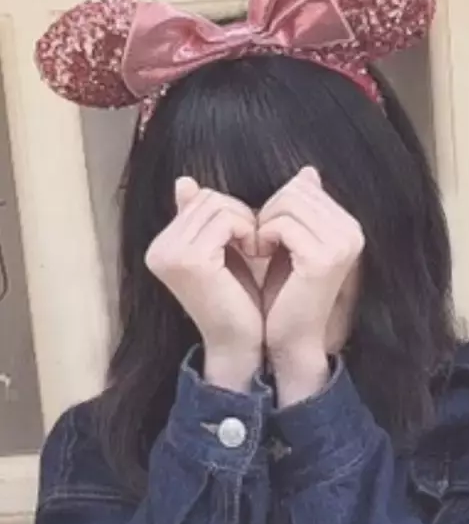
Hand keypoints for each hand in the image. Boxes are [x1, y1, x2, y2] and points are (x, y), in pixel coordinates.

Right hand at [145, 178, 262, 390]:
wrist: (241, 342)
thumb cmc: (237, 299)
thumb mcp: (220, 250)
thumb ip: (203, 219)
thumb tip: (184, 181)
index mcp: (161, 245)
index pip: (199, 198)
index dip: (231, 211)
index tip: (247, 237)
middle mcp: (158, 248)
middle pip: (207, 197)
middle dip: (238, 214)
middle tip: (254, 242)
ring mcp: (170, 253)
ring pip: (217, 205)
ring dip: (245, 221)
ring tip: (255, 248)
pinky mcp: (189, 260)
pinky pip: (225, 220)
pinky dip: (247, 230)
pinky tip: (255, 252)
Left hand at [258, 167, 363, 405]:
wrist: (290, 338)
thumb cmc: (286, 290)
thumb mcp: (292, 240)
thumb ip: (300, 207)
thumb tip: (308, 172)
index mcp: (348, 225)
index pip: (304, 185)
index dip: (276, 204)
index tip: (267, 231)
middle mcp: (352, 231)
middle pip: (296, 190)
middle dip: (269, 210)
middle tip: (259, 240)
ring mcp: (341, 244)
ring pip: (287, 204)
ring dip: (264, 223)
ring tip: (260, 247)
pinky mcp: (323, 259)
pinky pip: (283, 225)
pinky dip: (264, 236)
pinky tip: (260, 254)